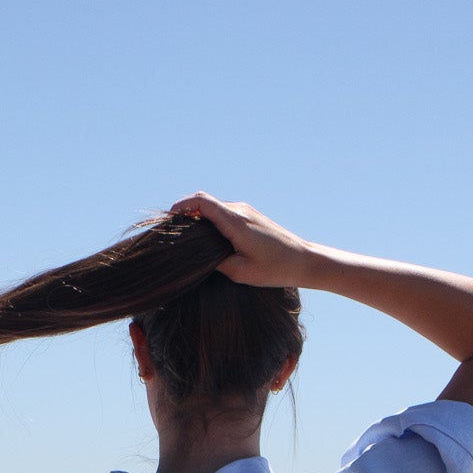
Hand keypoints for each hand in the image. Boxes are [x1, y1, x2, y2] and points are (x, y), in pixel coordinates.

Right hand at [170, 194, 314, 287]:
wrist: (304, 261)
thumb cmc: (274, 269)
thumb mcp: (240, 271)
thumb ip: (214, 262)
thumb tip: (195, 256)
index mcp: (235, 221)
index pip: (201, 201)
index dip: (181, 206)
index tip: (169, 219)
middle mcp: (239, 210)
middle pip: (204, 202)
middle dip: (187, 214)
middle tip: (175, 233)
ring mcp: (246, 211)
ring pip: (214, 208)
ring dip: (200, 219)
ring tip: (190, 239)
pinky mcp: (251, 216)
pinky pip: (225, 213)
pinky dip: (212, 222)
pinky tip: (210, 240)